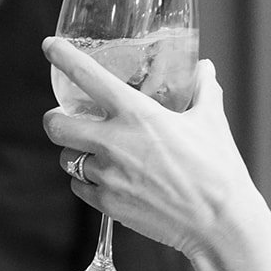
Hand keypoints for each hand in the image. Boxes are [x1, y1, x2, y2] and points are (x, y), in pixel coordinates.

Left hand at [42, 39, 257, 261]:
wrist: (221, 223)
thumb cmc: (219, 169)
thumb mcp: (212, 120)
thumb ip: (203, 89)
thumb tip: (205, 68)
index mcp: (137, 113)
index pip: (87, 76)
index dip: (63, 57)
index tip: (49, 47)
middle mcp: (114, 142)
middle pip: (55, 125)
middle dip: (53, 119)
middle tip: (62, 117)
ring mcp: (108, 175)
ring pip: (68, 159)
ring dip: (75, 153)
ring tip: (94, 153)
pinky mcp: (108, 204)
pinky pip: (80, 187)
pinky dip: (87, 182)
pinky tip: (107, 179)